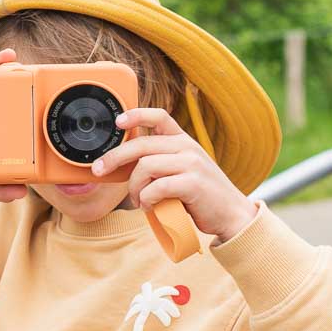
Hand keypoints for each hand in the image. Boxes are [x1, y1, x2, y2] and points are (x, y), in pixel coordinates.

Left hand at [92, 108, 256, 243]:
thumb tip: (124, 163)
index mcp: (184, 141)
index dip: (136, 115)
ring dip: (134, 187)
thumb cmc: (200, 196)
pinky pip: (156, 187)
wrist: (232, 215)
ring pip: (145, 167)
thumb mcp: (183, 170)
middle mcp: (188, 147)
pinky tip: (149, 207)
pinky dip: (147, 200)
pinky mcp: (193, 183)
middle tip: (99, 169)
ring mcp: (192, 164)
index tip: (117, 121)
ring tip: (138, 200)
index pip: (159, 116)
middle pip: (141, 144)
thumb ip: (161, 162)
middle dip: (114, 157)